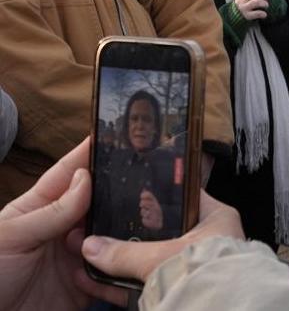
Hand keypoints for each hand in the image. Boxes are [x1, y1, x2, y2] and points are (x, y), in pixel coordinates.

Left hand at [0, 138, 124, 309]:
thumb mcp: (10, 236)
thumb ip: (51, 210)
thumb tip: (86, 178)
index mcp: (38, 209)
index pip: (67, 174)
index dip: (89, 153)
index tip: (115, 134)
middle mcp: (62, 229)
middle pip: (98, 202)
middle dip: (118, 191)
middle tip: (145, 178)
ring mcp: (76, 255)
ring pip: (112, 234)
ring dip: (122, 231)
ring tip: (140, 221)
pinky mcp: (87, 284)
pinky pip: (113, 271)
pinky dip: (118, 267)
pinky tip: (120, 262)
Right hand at [79, 189, 244, 305]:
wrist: (215, 310)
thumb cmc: (207, 276)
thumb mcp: (160, 257)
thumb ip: (125, 252)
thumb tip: (93, 247)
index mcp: (215, 219)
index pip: (183, 196)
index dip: (157, 195)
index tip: (132, 194)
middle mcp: (209, 240)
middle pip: (163, 231)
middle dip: (131, 233)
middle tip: (103, 226)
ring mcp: (192, 265)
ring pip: (152, 258)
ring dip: (123, 260)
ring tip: (93, 254)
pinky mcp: (179, 287)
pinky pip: (147, 282)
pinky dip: (123, 283)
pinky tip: (96, 281)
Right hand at [234, 0, 268, 20]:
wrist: (236, 18)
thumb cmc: (244, 4)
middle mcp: (240, 0)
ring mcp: (243, 8)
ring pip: (256, 2)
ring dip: (264, 3)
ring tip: (266, 5)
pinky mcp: (247, 16)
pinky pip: (257, 13)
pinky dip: (262, 13)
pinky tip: (264, 14)